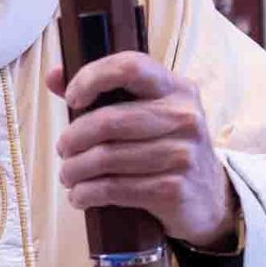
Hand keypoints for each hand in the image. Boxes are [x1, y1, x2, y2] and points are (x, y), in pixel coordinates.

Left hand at [50, 54, 238, 248]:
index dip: (92, 77)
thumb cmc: (168, 150)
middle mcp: (184, 117)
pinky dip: (87, 194)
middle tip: (63, 150)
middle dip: (74, 138)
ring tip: (68, 176)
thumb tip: (54, 76)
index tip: (72, 98)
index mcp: (177, 89)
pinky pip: (115, 188)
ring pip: (108, 158)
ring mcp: (182, 155)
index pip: (131, 66)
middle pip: (109, 120)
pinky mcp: (173, 189)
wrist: (211, 200)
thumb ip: (103, 94)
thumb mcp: (148, 115)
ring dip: (75, 170)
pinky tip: (80, 196)